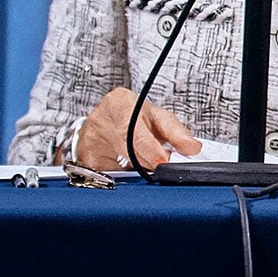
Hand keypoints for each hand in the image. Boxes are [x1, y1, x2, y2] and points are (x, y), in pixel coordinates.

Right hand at [75, 87, 200, 169]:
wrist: (105, 120)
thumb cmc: (133, 116)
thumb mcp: (158, 118)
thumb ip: (177, 132)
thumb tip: (192, 148)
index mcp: (119, 102)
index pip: (135, 129)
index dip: (150, 149)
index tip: (162, 161)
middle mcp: (100, 119)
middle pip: (128, 149)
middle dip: (148, 160)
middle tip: (161, 164)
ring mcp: (89, 141)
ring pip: (119, 164)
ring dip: (137, 167)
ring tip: (143, 158)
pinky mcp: (85, 160)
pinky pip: (109, 174)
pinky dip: (124, 173)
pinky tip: (126, 164)